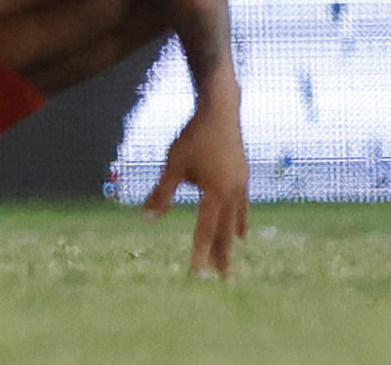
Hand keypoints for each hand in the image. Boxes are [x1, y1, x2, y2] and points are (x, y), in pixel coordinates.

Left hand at [145, 96, 248, 277]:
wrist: (220, 111)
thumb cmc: (193, 136)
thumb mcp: (174, 164)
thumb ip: (162, 192)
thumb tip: (146, 217)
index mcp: (216, 193)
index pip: (206, 229)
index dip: (200, 252)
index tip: (198, 274)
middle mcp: (233, 193)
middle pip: (225, 231)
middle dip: (223, 256)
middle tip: (224, 280)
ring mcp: (241, 186)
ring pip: (235, 221)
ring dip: (231, 243)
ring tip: (230, 261)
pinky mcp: (243, 177)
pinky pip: (242, 208)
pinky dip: (240, 223)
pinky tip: (241, 233)